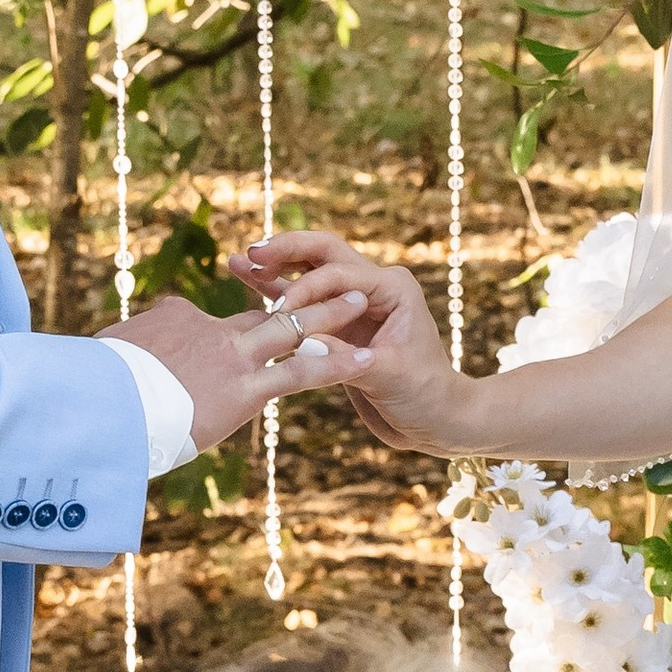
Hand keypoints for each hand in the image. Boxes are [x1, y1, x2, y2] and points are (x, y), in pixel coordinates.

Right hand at [103, 284, 375, 456]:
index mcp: (175, 323)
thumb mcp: (106, 368)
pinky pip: (300, 373)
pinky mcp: (243, 389)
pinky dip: (334, 366)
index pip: (216, 319)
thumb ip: (123, 364)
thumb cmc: (92, 392)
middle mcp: (207, 330)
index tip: (261, 318)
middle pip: (263, 311)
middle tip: (330, 287)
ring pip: (291, 330)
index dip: (244, 320)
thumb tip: (110, 372)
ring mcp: (229, 357)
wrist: (97, 404)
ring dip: (328, 316)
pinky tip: (363, 364)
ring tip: (360, 303)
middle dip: (301, 299)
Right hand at [241, 231, 472, 454]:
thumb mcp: (388, 375)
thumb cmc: (424, 396)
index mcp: (392, 288)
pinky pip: (304, 302)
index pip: (339, 275)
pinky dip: (277, 291)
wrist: (432, 420)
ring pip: (309, 273)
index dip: (306, 289)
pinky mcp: (338, 324)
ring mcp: (353, 303)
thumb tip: (302, 343)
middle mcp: (372, 287)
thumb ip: (344, 356)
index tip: (280, 313)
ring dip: (275, 266)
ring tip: (239, 260)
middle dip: (287, 251)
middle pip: (323, 254)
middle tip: (252, 252)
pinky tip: (247, 278)